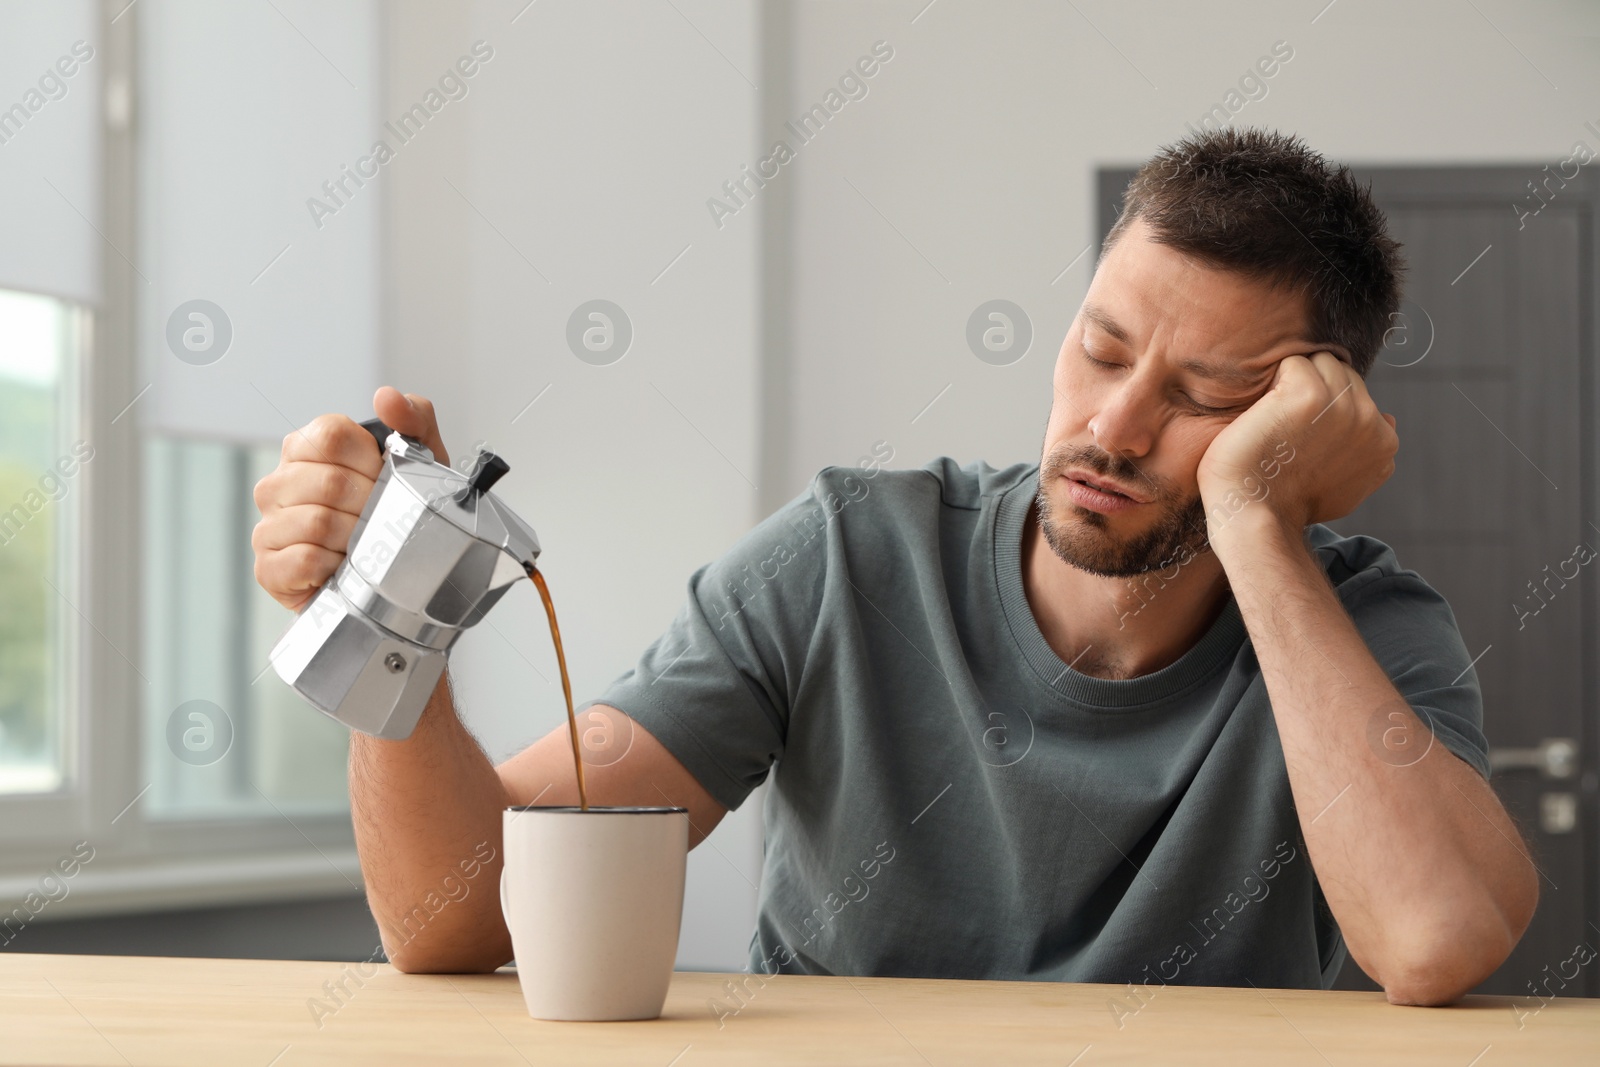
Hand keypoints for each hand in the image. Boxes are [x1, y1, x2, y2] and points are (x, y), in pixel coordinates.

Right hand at [252, 387, 449, 610]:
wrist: (390, 577)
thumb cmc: (396, 513)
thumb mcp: (420, 462)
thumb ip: (412, 419)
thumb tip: (386, 397)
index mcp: (305, 449)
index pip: (332, 434)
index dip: (369, 459)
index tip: (386, 478)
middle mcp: (277, 483)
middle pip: (330, 481)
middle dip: (372, 504)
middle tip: (384, 518)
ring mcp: (268, 526)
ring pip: (319, 522)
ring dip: (357, 538)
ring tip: (367, 545)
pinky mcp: (268, 568)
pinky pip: (306, 560)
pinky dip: (336, 566)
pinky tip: (344, 568)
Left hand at [1196, 351, 1396, 535]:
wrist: (1256, 515)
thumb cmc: (1288, 505)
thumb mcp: (1348, 487)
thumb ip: (1371, 455)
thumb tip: (1387, 420)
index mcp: (1384, 441)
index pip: (1358, 394)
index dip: (1325, 406)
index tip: (1302, 432)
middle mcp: (1369, 420)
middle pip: (1341, 373)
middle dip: (1312, 388)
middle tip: (1284, 423)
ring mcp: (1342, 405)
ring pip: (1320, 362)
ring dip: (1292, 382)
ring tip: (1274, 418)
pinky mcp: (1309, 394)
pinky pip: (1293, 363)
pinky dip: (1272, 382)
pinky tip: (1264, 414)